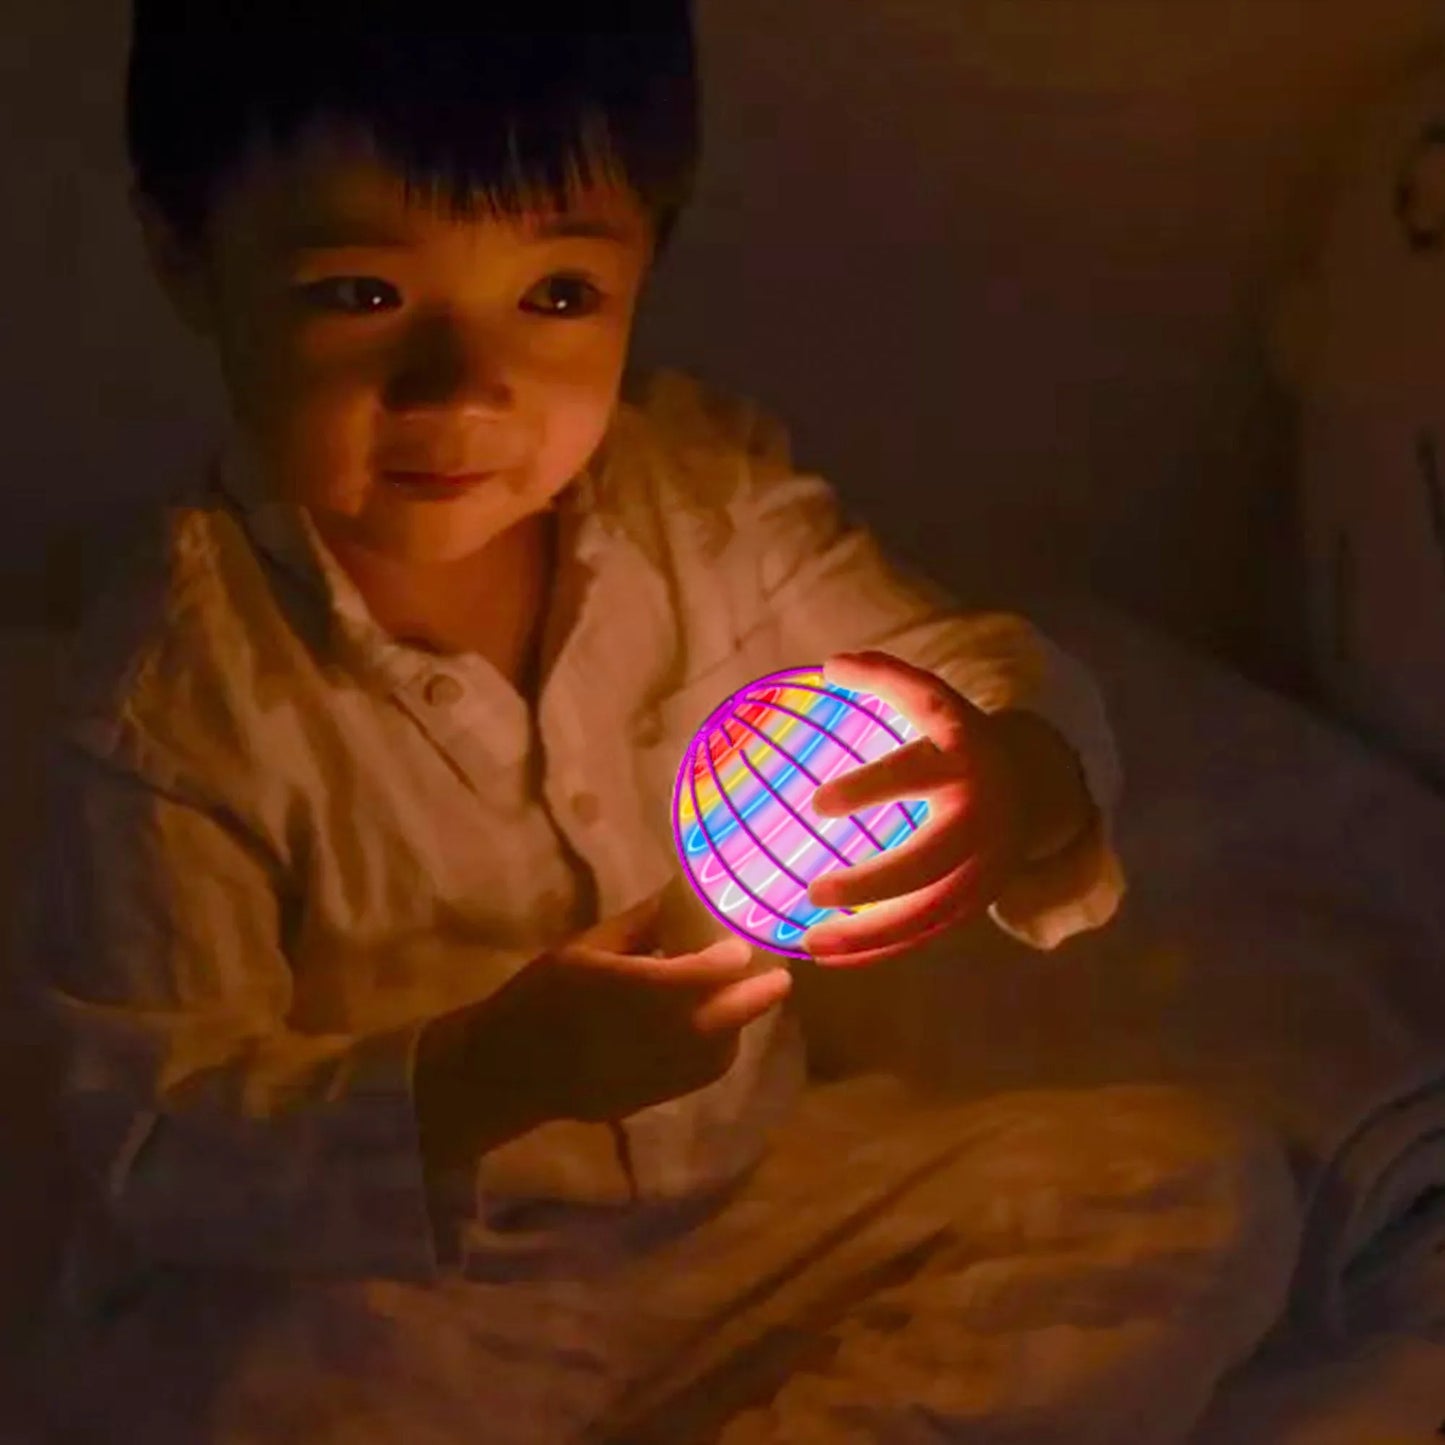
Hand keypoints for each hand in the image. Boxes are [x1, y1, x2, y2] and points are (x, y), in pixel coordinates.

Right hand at [486, 885, 791, 1124]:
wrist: (511, 1069)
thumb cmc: (543, 997)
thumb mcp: (585, 946)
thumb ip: (640, 924)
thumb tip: (681, 893)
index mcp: (641, 988)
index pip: (708, 971)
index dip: (733, 957)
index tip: (743, 944)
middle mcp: (662, 1032)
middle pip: (730, 1013)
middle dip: (759, 994)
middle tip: (780, 978)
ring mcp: (663, 1069)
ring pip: (724, 1048)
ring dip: (741, 1024)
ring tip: (747, 1002)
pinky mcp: (658, 1095)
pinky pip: (705, 1074)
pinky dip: (721, 1051)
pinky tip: (717, 1034)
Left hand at [800, 650, 1092, 966]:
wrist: (1032, 785)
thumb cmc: (959, 739)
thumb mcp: (934, 699)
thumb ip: (886, 677)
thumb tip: (829, 665)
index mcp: (962, 763)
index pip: (914, 775)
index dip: (870, 789)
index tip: (817, 803)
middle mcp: (977, 820)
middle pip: (927, 862)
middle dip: (873, 882)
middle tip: (815, 890)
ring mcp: (981, 870)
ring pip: (926, 913)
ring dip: (868, 934)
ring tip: (810, 942)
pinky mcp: (975, 903)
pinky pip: (924, 934)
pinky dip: (878, 951)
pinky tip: (829, 956)